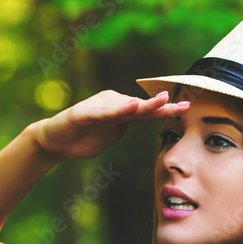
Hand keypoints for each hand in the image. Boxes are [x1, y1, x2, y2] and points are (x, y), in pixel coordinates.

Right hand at [30, 89, 188, 160]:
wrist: (55, 142)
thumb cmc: (84, 138)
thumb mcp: (112, 134)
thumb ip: (126, 126)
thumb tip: (145, 120)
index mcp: (121, 111)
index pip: (147, 111)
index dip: (166, 110)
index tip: (187, 107)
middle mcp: (112, 103)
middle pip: (140, 106)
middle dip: (162, 105)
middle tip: (181, 104)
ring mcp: (98, 106)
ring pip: (124, 106)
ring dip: (144, 105)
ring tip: (162, 101)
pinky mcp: (82, 112)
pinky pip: (102, 111)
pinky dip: (116, 109)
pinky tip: (129, 106)